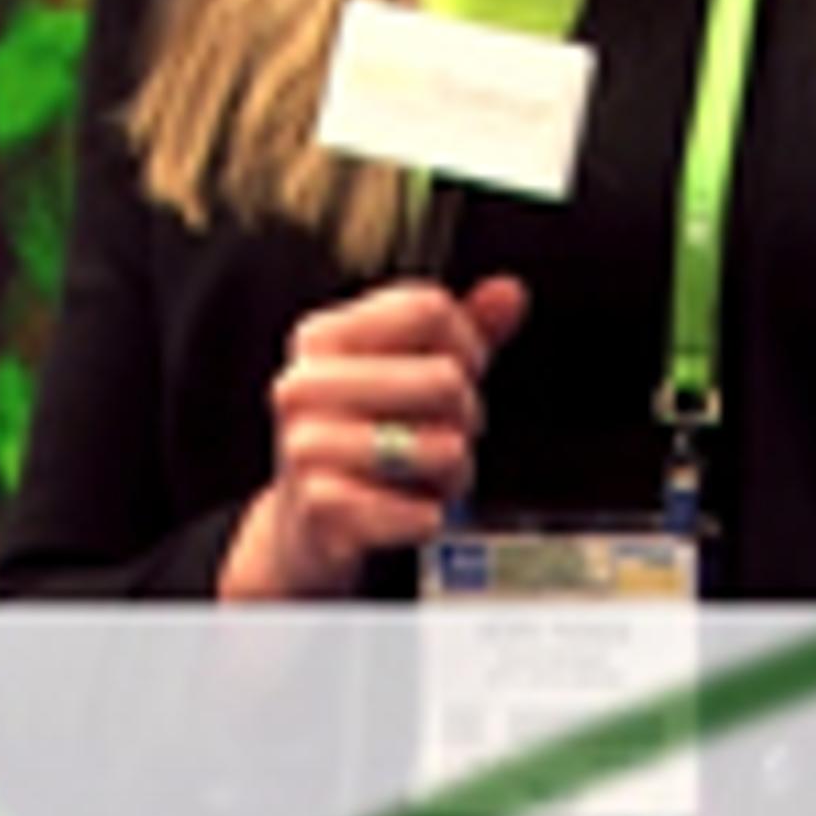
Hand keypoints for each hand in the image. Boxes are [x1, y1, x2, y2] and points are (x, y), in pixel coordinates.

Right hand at [217, 276, 528, 599]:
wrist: (306, 523)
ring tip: (426, 476)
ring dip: (454, 473)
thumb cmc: (364, 435)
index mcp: (322, 335)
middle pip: (445, 378)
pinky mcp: (322, 508)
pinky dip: (429, 518)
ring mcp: (306, 446)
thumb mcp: (410, 371)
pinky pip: (423, 513)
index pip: (429, 309)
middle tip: (443, 434)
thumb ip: (463, 330)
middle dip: (466, 415)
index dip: (467, 344)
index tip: (460, 370)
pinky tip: (405, 511)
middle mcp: (304, 385)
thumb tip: (511, 292)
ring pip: (445, 449)